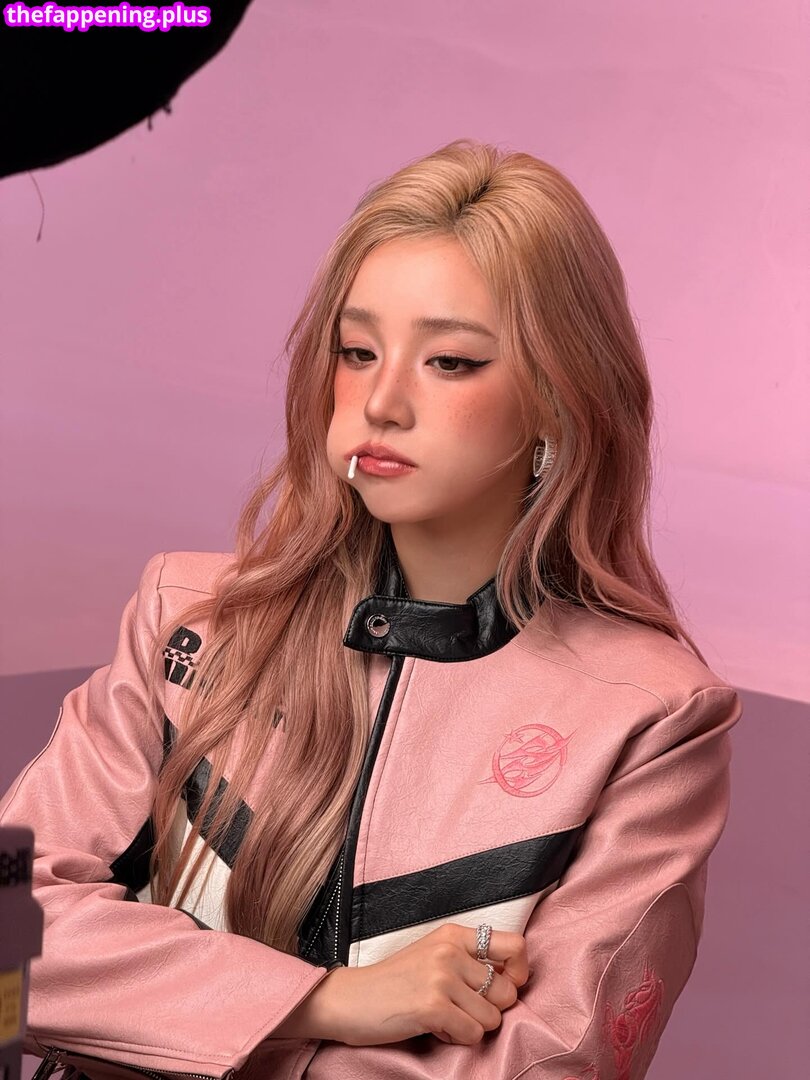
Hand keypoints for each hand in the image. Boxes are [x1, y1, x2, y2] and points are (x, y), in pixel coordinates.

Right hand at [276, 923, 528, 1046]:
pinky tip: (433, 1026)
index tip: (505, 986)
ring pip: (492, 1018)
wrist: (349, 999)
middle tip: (463, 1010)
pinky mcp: (432, 1006)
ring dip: (472, 1026)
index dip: (520, 972)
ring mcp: (441, 977)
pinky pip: (472, 1034)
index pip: (515, 945)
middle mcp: (451, 951)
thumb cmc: (394, 982)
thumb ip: (469, 960)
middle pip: (508, 991)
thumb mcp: (433, 955)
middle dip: (491, 1009)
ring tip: (444, 1017)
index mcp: (454, 934)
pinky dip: (457, 1038)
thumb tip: (514, 979)